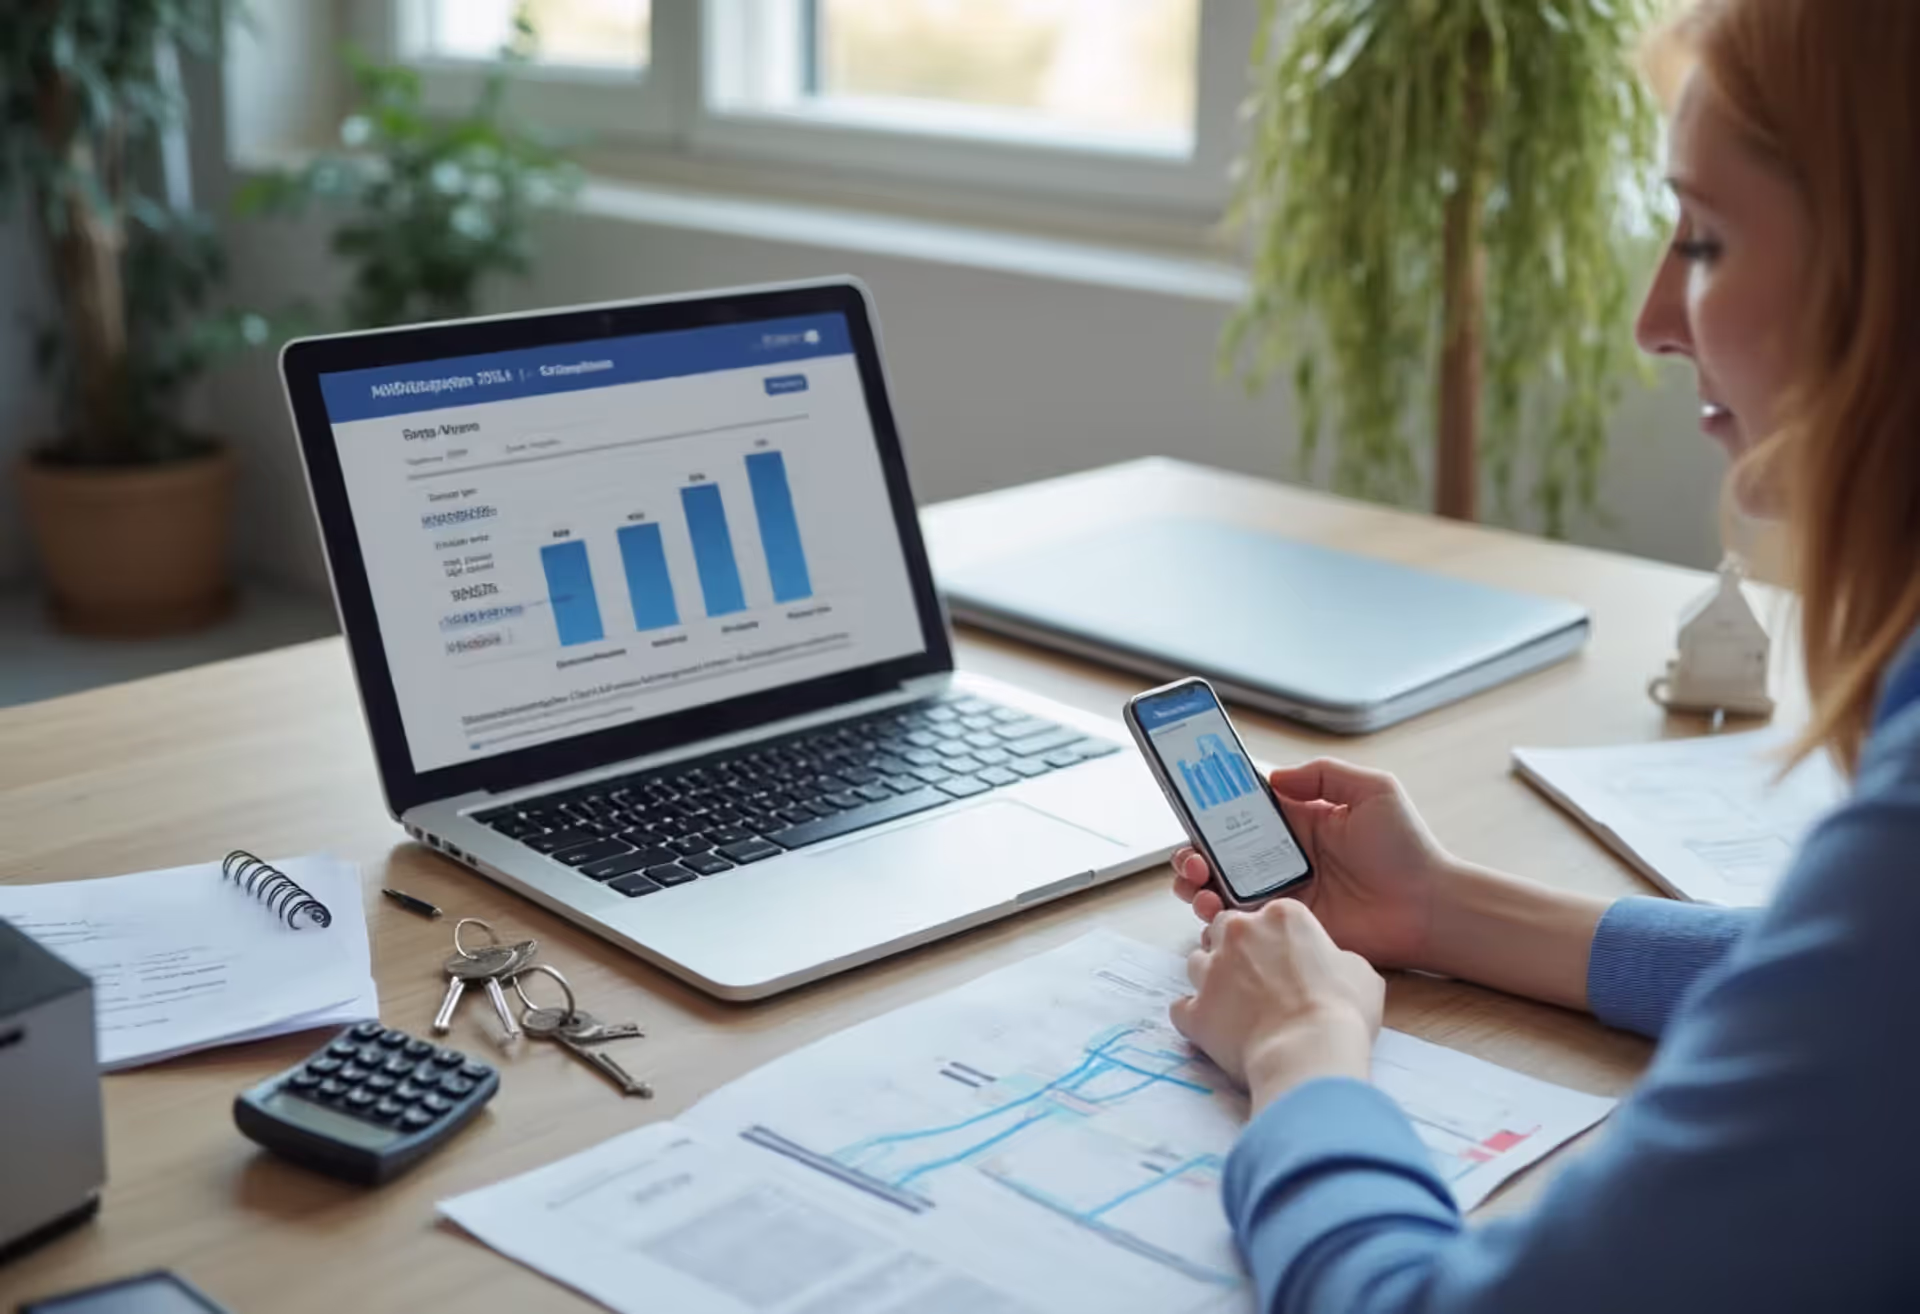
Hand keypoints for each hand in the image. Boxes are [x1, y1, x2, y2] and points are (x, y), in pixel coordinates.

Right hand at [1171, 758, 1455, 970]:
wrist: (1428, 909)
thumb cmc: (1409, 849)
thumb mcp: (1374, 791)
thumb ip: (1324, 774)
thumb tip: (1274, 775)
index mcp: (1298, 821)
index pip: (1241, 809)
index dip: (1211, 806)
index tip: (1189, 803)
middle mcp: (1282, 857)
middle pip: (1219, 850)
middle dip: (1193, 851)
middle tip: (1191, 857)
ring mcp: (1282, 893)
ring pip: (1220, 886)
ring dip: (1196, 883)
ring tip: (1197, 884)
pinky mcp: (1287, 927)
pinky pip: (1241, 922)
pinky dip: (1217, 917)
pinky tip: (1215, 910)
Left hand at [1171, 900, 1382, 1112]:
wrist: (1309, 1054)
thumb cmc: (1341, 1011)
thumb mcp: (1360, 972)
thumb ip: (1335, 958)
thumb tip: (1328, 967)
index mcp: (1281, 916)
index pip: (1266, 915)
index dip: (1276, 939)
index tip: (1286, 962)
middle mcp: (1239, 932)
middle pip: (1224, 928)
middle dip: (1236, 949)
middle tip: (1257, 980)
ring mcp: (1211, 970)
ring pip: (1197, 962)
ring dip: (1213, 980)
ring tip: (1237, 1008)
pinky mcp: (1194, 1009)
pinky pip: (1182, 1008)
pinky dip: (1196, 1017)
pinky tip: (1217, 1030)